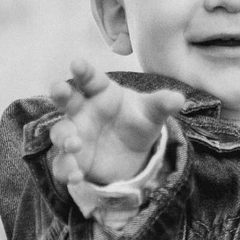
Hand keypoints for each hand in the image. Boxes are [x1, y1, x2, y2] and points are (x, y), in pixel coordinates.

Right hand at [50, 58, 189, 188]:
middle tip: (59, 88)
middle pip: (66, 99)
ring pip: (61, 132)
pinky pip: (62, 164)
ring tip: (75, 144)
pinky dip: (65, 170)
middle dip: (61, 92)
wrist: (134, 152)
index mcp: (100, 92)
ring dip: (64, 137)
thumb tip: (179, 100)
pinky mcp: (74, 159)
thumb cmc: (137, 121)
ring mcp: (75, 134)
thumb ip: (162, 104)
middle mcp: (82, 110)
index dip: (83, 70)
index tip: (77, 63)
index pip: (90, 78)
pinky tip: (75, 176)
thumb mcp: (152, 113)